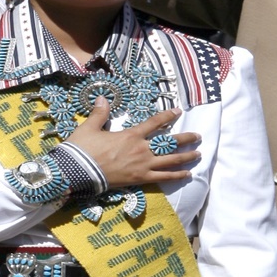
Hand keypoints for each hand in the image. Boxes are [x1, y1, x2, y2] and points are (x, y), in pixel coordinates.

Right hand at [64, 97, 199, 188]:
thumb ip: (99, 113)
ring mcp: (143, 165)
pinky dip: (176, 176)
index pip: (154, 123)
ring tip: (198, 154)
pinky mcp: (140, 179)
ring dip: (186, 157)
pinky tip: (187, 174)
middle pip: (170, 143)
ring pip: (171, 160)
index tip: (178, 112)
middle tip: (198, 137)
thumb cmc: (83, 149)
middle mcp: (141, 149)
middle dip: (186, 139)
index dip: (168, 116)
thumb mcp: (89, 127)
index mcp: (131, 135)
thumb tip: (102, 97)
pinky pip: (163, 177)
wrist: (78, 171)